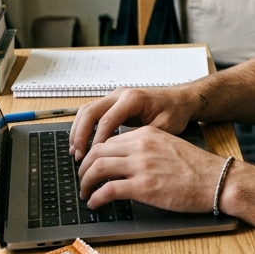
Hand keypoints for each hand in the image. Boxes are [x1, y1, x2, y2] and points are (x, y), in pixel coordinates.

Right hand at [69, 86, 201, 159]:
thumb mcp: (163, 128)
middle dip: (81, 135)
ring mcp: (114, 97)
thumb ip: (141, 139)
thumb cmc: (174, 112)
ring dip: (78, 131)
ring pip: (86, 110)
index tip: (92, 159)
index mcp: (133, 99)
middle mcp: (120, 94)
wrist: (179, 99)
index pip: (107, 120)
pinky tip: (81, 144)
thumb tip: (121, 155)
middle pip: (90, 112)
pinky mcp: (112, 103)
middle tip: (78, 156)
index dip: (97, 141)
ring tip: (75, 152)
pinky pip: (92, 113)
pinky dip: (83, 128)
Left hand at [77, 126, 227, 212]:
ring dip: (86, 182)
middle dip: (85, 167)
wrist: (217, 180)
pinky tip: (95, 203)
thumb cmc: (198, 168)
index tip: (91, 165)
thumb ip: (147, 149)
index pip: (109, 141)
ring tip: (85, 192)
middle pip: (98, 152)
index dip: (94, 154)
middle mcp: (141, 146)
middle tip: (82, 179)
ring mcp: (141, 166)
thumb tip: (127, 161)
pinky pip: (108, 190)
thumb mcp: (169, 146)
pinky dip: (96, 198)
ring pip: (98, 169)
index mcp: (147, 134)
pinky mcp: (143, 187)